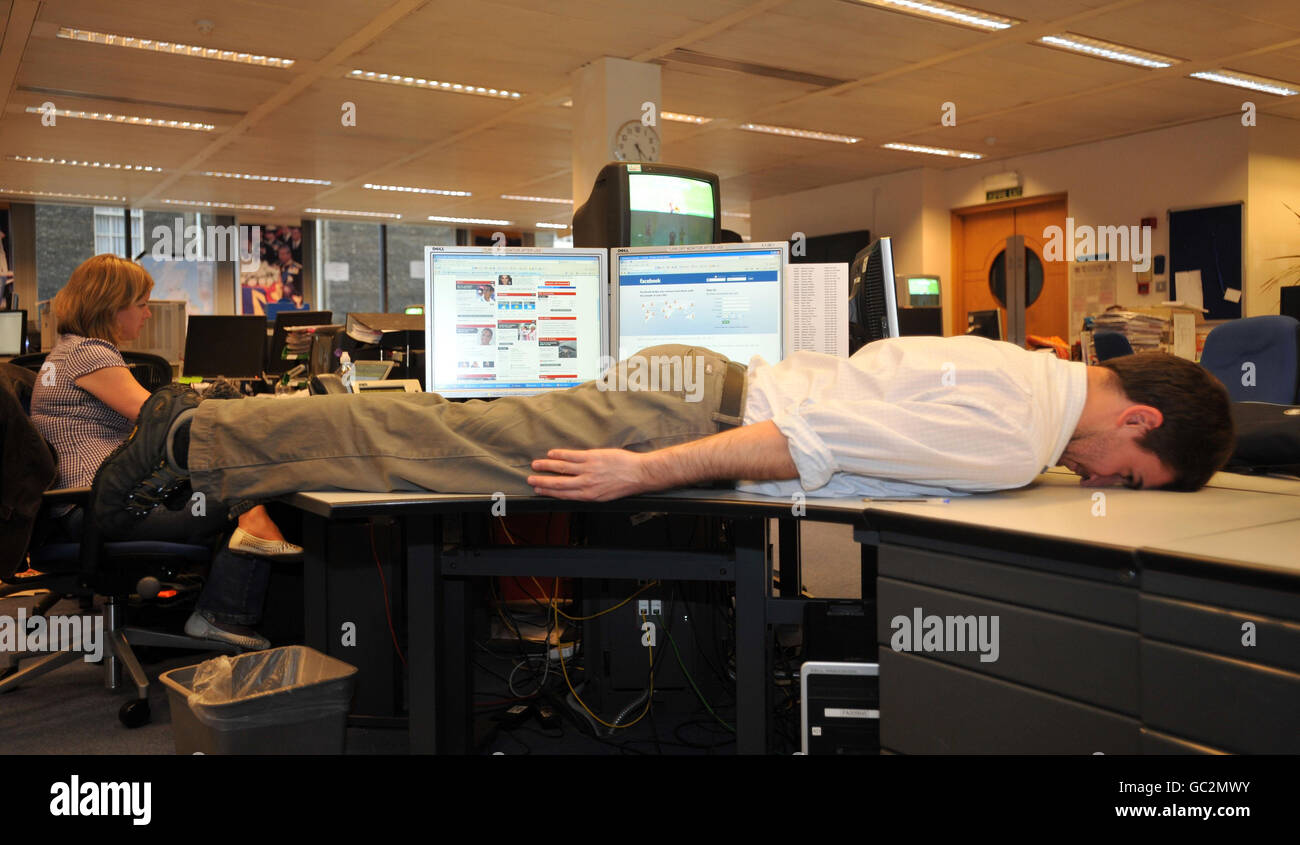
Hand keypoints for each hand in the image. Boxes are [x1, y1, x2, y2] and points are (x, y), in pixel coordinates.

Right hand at [528, 448, 650, 500]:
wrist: (637, 474)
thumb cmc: (623, 485)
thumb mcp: (604, 496)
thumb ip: (588, 492)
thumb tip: (575, 490)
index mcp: (588, 495)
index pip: (563, 494)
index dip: (548, 492)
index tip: (538, 490)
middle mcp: (586, 484)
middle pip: (558, 483)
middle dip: (542, 481)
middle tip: (530, 479)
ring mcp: (588, 470)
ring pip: (562, 468)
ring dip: (546, 466)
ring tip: (536, 465)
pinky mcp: (592, 457)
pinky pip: (572, 456)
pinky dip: (560, 455)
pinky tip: (552, 454)